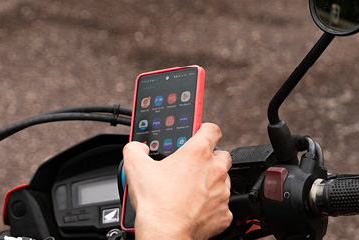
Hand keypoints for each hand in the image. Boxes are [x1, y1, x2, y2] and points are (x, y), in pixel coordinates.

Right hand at [123, 123, 231, 239]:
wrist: (165, 233)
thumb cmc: (155, 202)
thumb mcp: (134, 166)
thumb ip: (135, 148)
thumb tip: (137, 147)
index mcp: (197, 153)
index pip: (211, 129)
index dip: (203, 129)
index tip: (197, 133)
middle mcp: (214, 170)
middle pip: (221, 154)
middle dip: (209, 157)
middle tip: (190, 165)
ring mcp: (222, 193)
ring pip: (223, 179)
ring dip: (210, 181)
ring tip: (190, 188)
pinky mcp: (224, 214)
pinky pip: (222, 204)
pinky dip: (211, 205)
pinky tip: (195, 207)